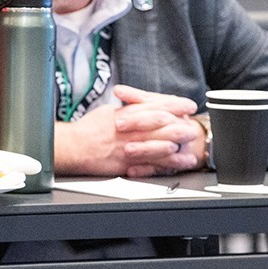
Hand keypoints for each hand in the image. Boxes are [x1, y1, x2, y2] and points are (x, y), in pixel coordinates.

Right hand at [54, 85, 205, 177]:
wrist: (73, 147)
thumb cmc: (87, 129)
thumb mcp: (108, 111)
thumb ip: (127, 109)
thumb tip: (142, 104)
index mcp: (126, 113)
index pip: (155, 105)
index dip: (175, 104)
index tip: (188, 105)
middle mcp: (129, 129)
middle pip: (160, 124)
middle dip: (181, 124)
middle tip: (194, 126)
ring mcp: (128, 146)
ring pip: (157, 144)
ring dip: (177, 144)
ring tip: (190, 146)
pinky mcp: (126, 162)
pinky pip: (150, 164)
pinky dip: (165, 164)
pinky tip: (176, 164)